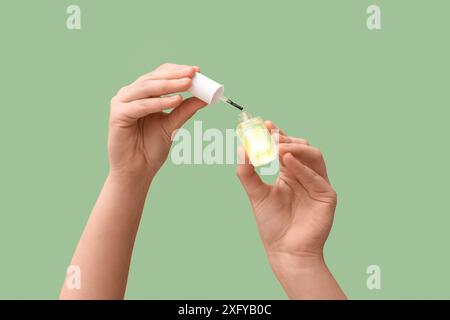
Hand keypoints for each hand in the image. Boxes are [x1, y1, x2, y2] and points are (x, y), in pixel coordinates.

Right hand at [108, 63, 206, 179]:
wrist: (138, 170)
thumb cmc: (151, 148)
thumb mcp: (172, 125)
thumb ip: (185, 110)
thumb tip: (204, 98)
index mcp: (142, 94)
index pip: (160, 75)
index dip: (178, 71)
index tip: (197, 71)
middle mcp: (130, 94)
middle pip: (154, 78)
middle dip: (176, 75)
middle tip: (193, 74)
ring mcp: (122, 103)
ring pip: (148, 88)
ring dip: (169, 85)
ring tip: (188, 84)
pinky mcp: (117, 115)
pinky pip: (141, 105)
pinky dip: (159, 102)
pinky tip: (176, 100)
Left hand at [236, 121, 336, 268]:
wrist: (285, 251)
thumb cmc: (272, 225)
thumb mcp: (256, 194)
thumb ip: (247, 172)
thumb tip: (241, 148)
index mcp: (290, 173)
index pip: (286, 146)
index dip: (276, 134)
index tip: (263, 124)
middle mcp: (305, 175)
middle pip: (301, 146)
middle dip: (285, 138)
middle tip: (269, 134)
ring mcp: (318, 184)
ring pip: (314, 155)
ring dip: (295, 147)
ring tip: (277, 147)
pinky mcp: (327, 196)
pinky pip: (317, 176)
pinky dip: (302, 167)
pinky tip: (286, 161)